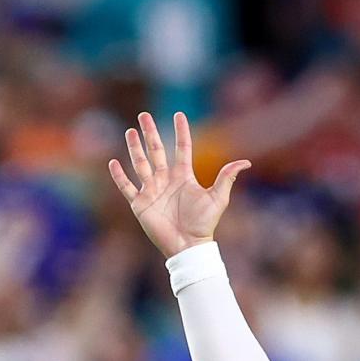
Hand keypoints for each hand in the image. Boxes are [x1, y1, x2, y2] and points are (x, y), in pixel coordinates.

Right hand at [108, 112, 249, 258]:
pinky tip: (113, 163)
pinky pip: (127, 187)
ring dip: (134, 148)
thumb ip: (227, 177)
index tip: (180, 114)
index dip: (181, 132)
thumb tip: (246, 162)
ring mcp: (152, 191)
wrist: (188, 246)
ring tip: (130, 132)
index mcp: (183, 177)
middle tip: (144, 115)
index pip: (181, 149)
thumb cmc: (204, 224)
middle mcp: (166, 180)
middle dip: (150, 133)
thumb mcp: (217, 198)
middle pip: (156, 151)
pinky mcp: (141, 204)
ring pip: (140, 164)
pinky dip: (119, 176)